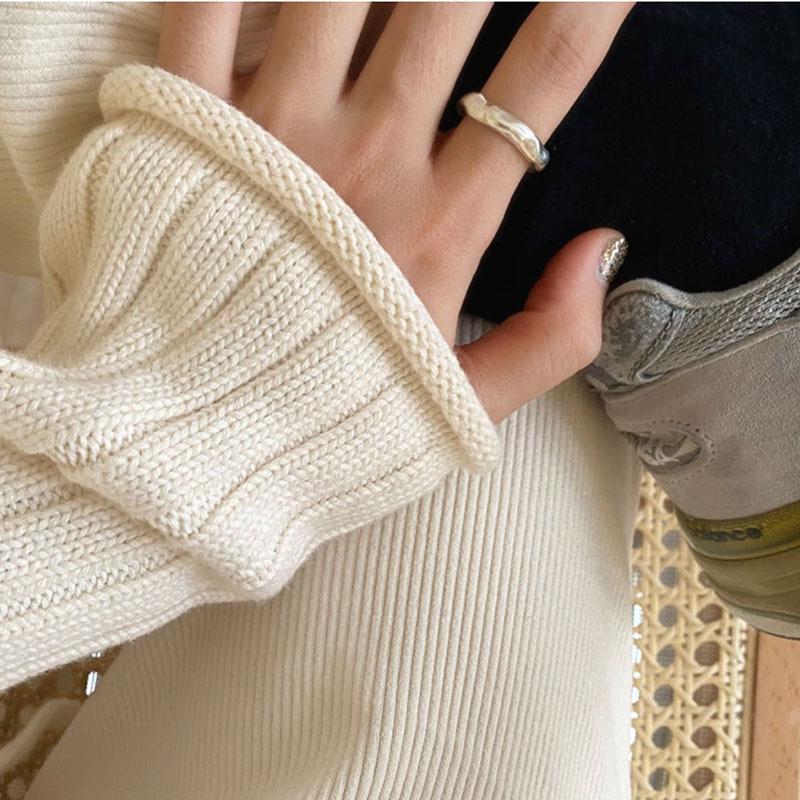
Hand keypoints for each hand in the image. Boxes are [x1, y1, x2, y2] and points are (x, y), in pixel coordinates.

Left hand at [157, 1, 631, 420]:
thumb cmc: (326, 420)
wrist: (190, 439)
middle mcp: (363, 162)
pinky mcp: (181, 127)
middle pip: (446, 5)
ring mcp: (268, 136)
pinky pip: (207, 7)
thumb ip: (553, 338)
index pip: (543, 80)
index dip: (594, 3)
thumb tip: (604, 248)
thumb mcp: (462, 406)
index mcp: (438, 223)